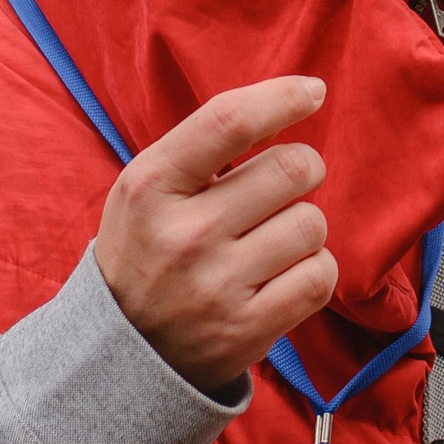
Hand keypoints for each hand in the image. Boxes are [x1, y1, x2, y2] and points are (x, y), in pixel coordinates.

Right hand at [95, 79, 334, 390]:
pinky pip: (320, 277)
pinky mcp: (246, 331)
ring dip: (304, 226)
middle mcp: (183, 235)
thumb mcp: (147, 186)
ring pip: (312, 224)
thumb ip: (207, 143)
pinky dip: (314, 270)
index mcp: (151, 185)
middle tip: (283, 186)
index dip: (282, 97)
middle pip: (292, 169)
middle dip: (303, 169)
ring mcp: (215, 287)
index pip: (230, 121)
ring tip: (271, 240)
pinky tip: (283, 273)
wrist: (123, 352)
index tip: (313, 92)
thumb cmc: (148, 247)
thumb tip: (300, 95)